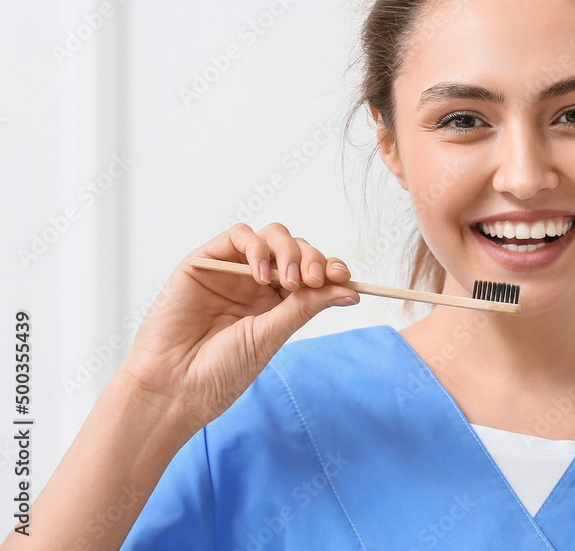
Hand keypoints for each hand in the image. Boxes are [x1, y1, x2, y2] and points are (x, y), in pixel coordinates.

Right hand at [118, 223, 359, 437]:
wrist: (174, 387)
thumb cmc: (220, 371)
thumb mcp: (272, 336)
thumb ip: (306, 307)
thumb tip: (351, 291)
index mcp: (277, 304)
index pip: (312, 273)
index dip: (330, 269)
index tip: (346, 278)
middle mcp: (256, 283)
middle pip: (296, 250)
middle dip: (312, 259)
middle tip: (315, 279)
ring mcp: (232, 271)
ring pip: (271, 237)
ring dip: (289, 250)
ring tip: (290, 280)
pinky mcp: (205, 262)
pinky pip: (238, 235)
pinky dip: (256, 247)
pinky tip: (262, 275)